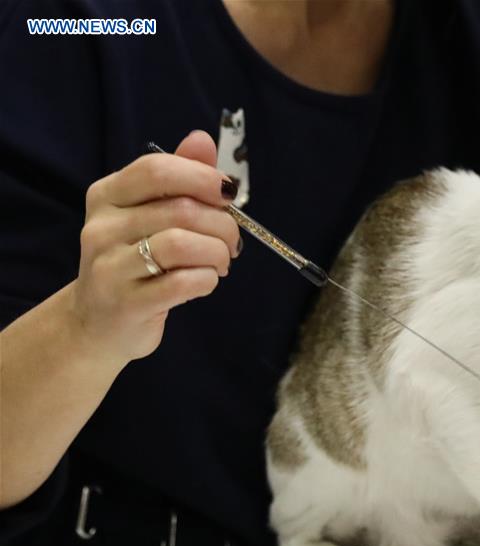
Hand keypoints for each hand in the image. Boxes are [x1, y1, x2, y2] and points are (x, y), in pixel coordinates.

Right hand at [69, 131, 240, 363]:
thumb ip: (179, 177)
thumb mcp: (151, 215)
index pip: (157, 169)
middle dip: (223, 224)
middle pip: (181, 209)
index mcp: (108, 195)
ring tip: (220, 261)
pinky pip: (183, 282)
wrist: (99, 322)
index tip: (228, 193)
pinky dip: (207, 279)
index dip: (202, 177)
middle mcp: (102, 226)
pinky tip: (205, 281)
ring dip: (217, 252)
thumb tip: (202, 140)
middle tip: (232, 241)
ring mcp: (109, 266)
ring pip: (183, 244)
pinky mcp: (126, 302)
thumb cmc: (135, 261)